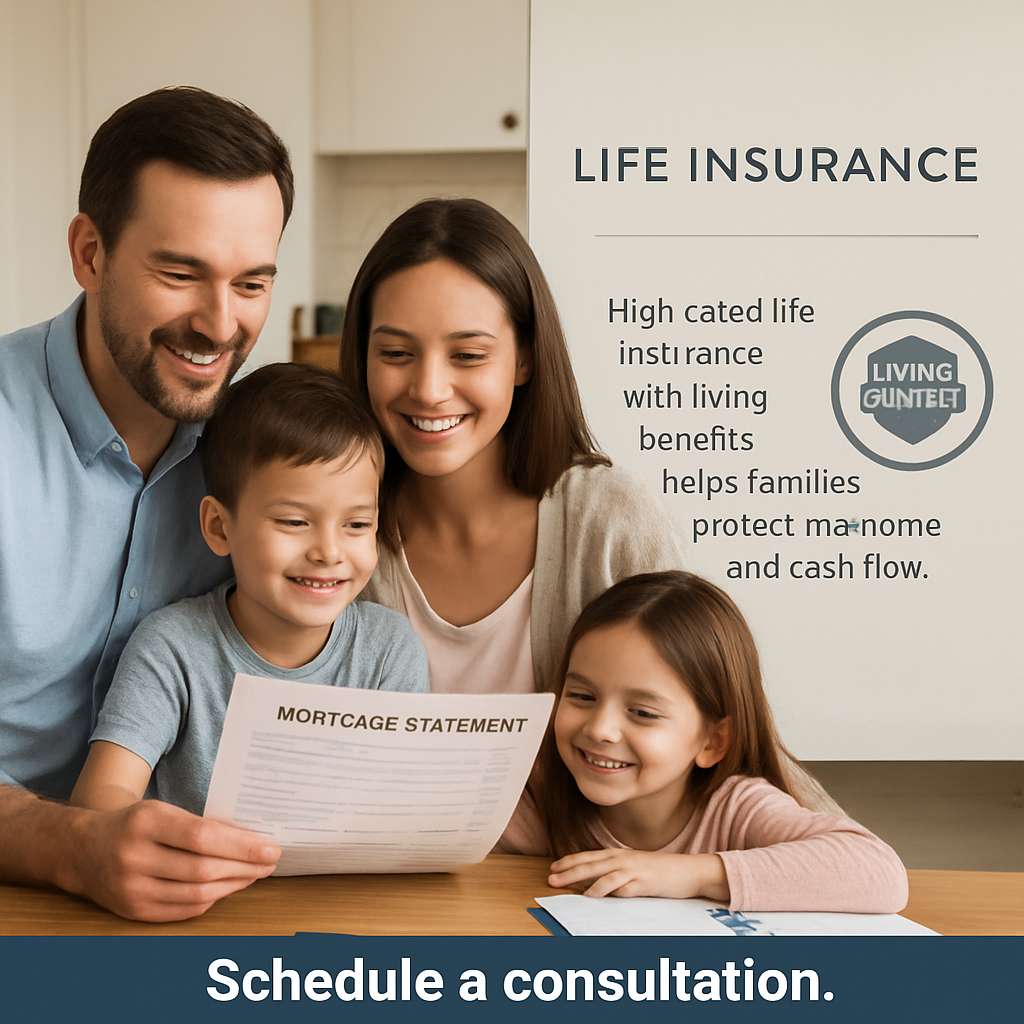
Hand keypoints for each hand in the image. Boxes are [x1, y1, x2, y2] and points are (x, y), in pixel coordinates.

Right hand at [64, 799, 280, 920]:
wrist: (83, 851)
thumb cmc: (134, 825)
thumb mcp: (162, 810)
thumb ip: (201, 823)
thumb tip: (251, 839)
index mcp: (146, 822)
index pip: (204, 836)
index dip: (242, 845)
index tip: (271, 848)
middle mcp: (136, 857)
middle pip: (203, 869)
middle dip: (245, 867)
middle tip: (270, 862)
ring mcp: (132, 888)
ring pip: (197, 893)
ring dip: (234, 885)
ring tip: (254, 874)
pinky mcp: (133, 911)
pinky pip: (184, 910)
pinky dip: (212, 899)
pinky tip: (227, 887)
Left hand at [548, 848, 729, 900]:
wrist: (687, 871)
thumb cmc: (659, 872)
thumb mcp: (633, 870)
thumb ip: (614, 875)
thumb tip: (593, 885)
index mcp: (618, 854)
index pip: (589, 857)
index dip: (570, 861)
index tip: (553, 866)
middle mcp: (622, 858)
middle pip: (589, 863)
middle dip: (568, 870)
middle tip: (550, 877)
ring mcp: (632, 869)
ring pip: (601, 872)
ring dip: (580, 879)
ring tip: (563, 885)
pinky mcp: (642, 881)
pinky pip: (620, 886)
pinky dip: (605, 889)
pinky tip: (593, 894)